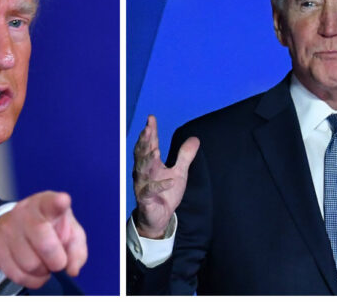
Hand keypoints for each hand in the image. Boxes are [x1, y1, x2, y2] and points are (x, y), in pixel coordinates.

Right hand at [0, 191, 86, 288]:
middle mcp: (25, 213)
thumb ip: (76, 249)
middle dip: (57, 261)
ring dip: (43, 272)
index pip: (52, 203)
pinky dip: (31, 280)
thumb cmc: (50, 228)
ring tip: (44, 263)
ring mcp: (8, 229)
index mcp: (46, 203)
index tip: (63, 201)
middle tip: (59, 262)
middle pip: (45, 244)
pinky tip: (34, 271)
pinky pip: (18, 275)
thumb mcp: (70, 231)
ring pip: (31, 265)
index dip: (58, 203)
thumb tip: (71, 269)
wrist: (16, 225)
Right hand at [133, 115, 198, 238]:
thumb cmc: (166, 193)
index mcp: (151, 164)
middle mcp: (144, 172)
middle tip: (147, 129)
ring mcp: (143, 184)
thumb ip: (185, 156)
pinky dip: (160, 185)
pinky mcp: (145, 199)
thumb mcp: (179, 173)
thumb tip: (195, 138)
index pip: (149, 144)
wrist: (159, 217)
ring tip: (155, 151)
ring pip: (142, 170)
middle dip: (144, 141)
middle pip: (141, 154)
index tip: (151, 118)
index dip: (150, 131)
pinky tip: (169, 180)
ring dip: (147, 160)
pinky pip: (150, 190)